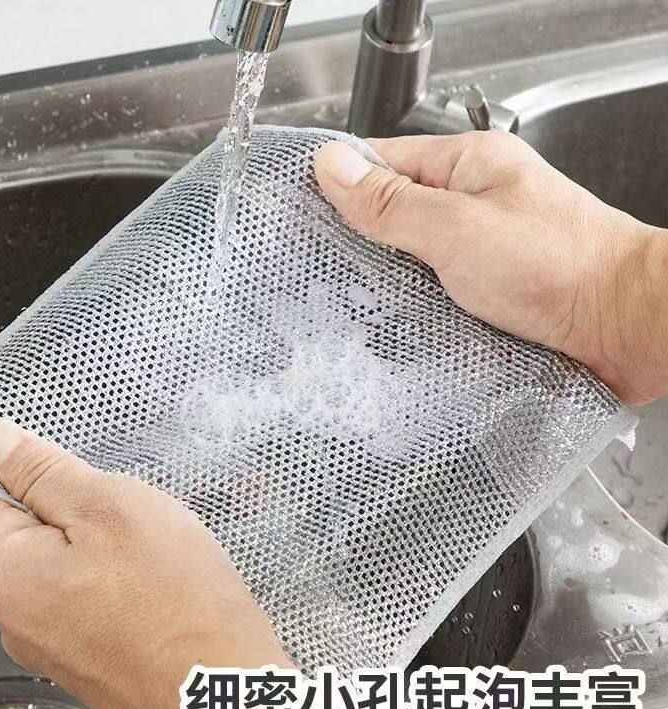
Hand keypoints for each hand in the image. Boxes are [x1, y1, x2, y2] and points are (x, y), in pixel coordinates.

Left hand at [0, 410, 289, 708]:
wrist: (221, 686)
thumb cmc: (171, 593)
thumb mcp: (107, 507)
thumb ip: (39, 470)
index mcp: (3, 570)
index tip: (23, 425)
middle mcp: (11, 613)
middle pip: (17, 525)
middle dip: (57, 494)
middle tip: (113, 481)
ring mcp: (48, 641)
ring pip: (54, 559)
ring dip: (87, 532)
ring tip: (142, 526)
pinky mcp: (83, 655)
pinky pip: (78, 592)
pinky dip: (102, 568)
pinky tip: (148, 566)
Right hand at [315, 132, 667, 404]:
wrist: (626, 326)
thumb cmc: (561, 265)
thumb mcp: (455, 227)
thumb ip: (390, 202)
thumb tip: (333, 168)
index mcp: (468, 165)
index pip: (382, 161)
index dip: (340, 185)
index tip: (302, 212)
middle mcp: (474, 204)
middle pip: (394, 214)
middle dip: (361, 243)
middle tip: (326, 270)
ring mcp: (481, 250)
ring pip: (412, 259)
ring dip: (389, 282)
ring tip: (357, 304)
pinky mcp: (489, 292)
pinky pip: (434, 293)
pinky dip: (415, 308)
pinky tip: (396, 325)